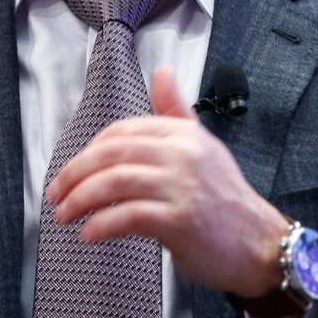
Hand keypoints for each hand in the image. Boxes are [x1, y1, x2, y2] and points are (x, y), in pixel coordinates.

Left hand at [45, 67, 289, 299]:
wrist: (260, 244)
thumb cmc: (226, 201)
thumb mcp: (203, 146)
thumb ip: (176, 111)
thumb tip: (162, 72)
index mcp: (184, 134)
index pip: (122, 131)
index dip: (89, 150)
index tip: (73, 170)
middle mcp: (183, 154)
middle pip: (112, 153)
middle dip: (75, 173)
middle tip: (57, 193)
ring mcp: (182, 186)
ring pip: (114, 182)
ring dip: (80, 200)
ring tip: (66, 215)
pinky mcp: (180, 220)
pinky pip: (128, 217)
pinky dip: (101, 225)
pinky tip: (90, 233)